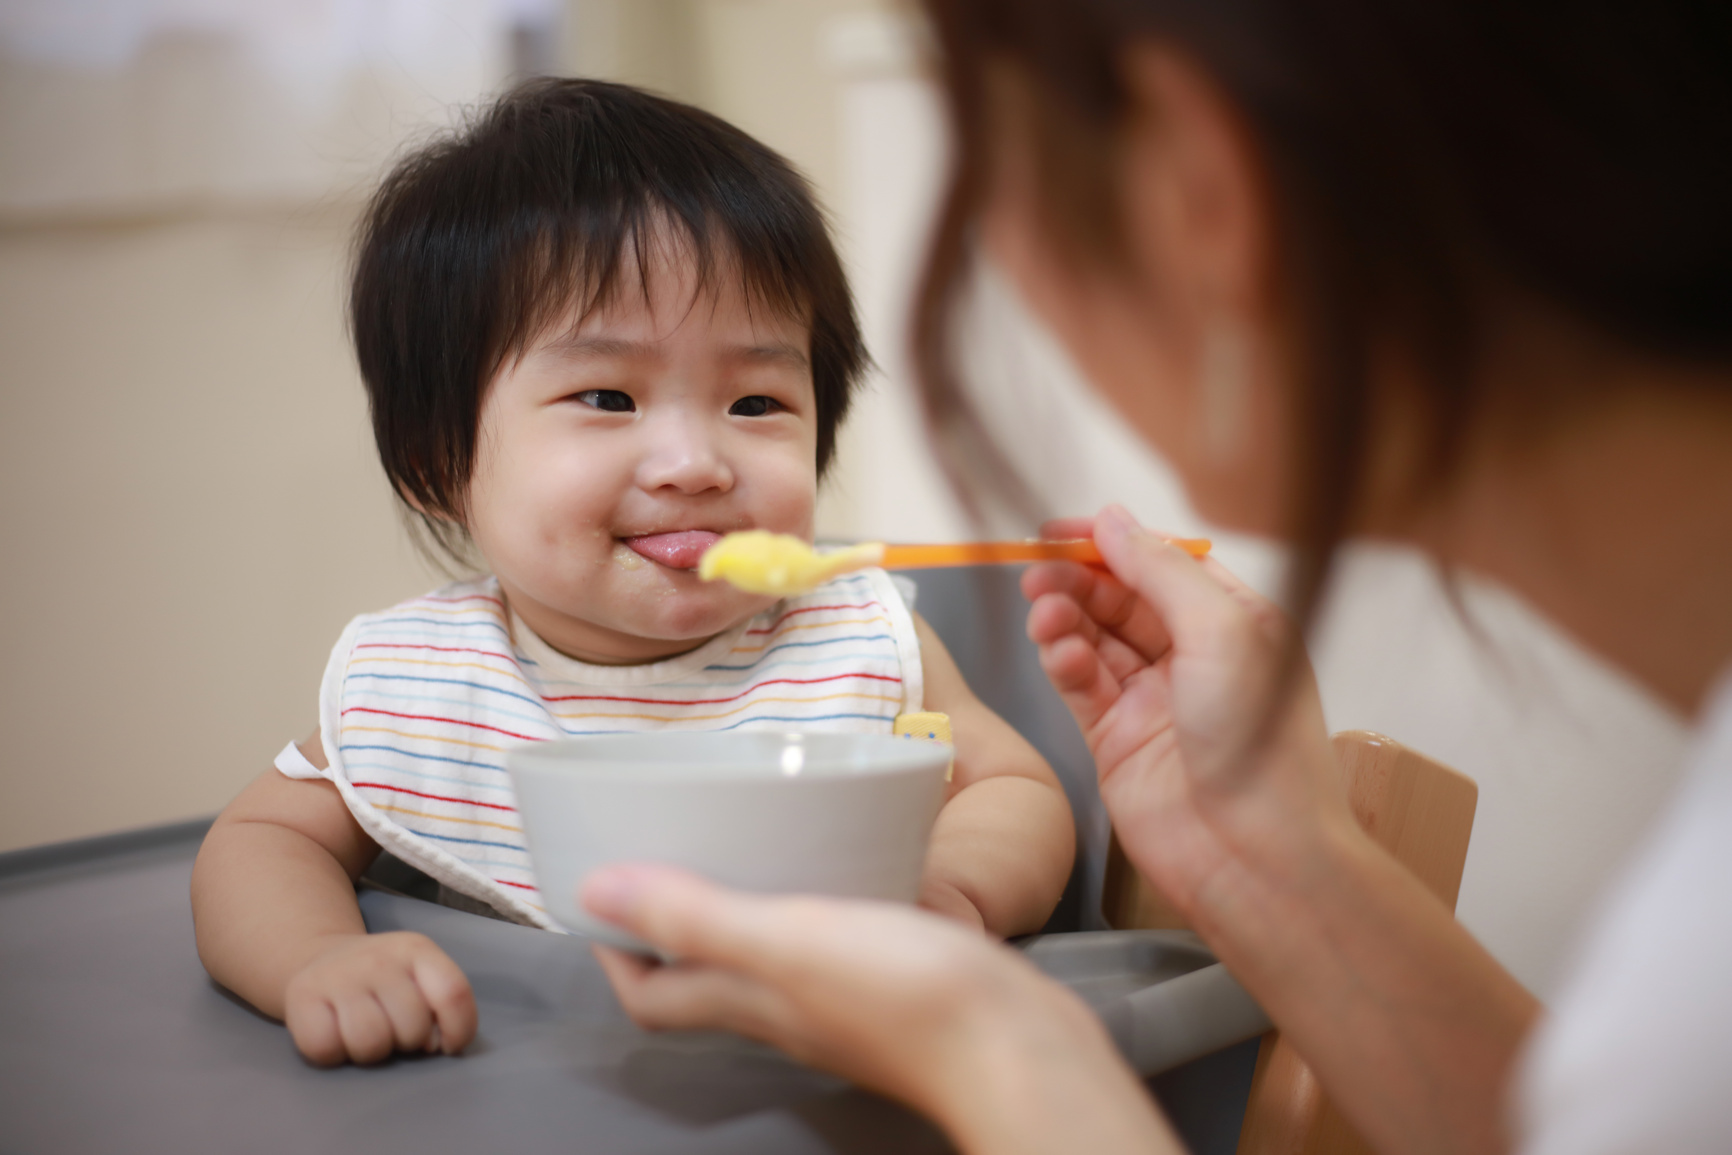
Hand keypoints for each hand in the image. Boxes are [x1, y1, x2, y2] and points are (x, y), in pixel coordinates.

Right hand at [282, 932, 476, 1065]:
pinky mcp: (301, 998)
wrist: (317, 958)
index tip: (445, 1045)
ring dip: (371, 1052)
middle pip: (412, 1028)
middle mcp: (378, 959)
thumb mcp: (419, 976)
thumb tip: (434, 1043)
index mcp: (417, 950)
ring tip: (366, 1034)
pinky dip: (333, 1053)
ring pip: (370, 1043)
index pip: (454, 993)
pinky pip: (326, 1048)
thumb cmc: (380, 980)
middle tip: (392, 1029)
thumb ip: (440, 1002)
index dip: (459, 1030)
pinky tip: (335, 1035)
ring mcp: (337, 976)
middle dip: (407, 1042)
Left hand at [582, 864, 1167, 1152]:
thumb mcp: (789, 941)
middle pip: (703, 976)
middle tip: (667, 853)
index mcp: (749, 1002)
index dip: (616, 949)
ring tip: (744, 846)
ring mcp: (841, 1003)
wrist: (1021, 1048)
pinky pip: (828, 945)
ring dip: (740, 909)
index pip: (652, 993)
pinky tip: (837, 868)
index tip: (603, 891)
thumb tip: (595, 891)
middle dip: (670, 923)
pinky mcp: (893, 985)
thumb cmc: (907, 998)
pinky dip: (811, 907)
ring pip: (766, 961)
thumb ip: (697, 917)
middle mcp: (786, 1010)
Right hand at [1023, 506, 1352, 926]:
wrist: (1254, 856)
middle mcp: (1195, 657)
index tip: (1061, 530)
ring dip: (1063, 618)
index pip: (1165, 563)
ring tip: (1042, 611)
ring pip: (1093, 639)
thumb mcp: (1223, 630)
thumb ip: (1161, 571)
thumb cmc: (1263, 745)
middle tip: (1037, 572)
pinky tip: (1056, 652)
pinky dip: (1061, 662)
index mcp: (1236, 622)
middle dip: (1078, 579)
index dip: (1113, 542)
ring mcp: (1153, 700)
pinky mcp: (1116, 741)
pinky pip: (1079, 685)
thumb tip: (1113, 520)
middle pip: (1121, 598)